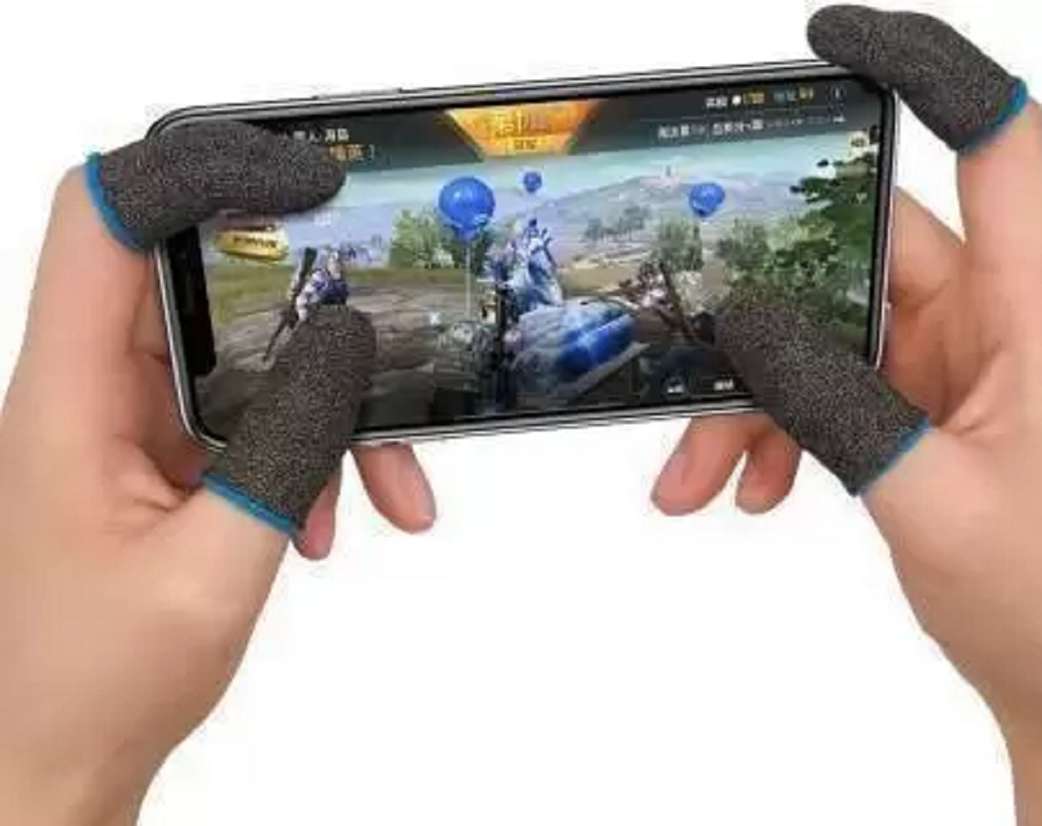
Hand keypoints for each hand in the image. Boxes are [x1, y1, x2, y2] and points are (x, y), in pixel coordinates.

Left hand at [0, 123, 434, 824]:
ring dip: (323, 402)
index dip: (200, 167)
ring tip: (384, 483)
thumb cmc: (87, 688)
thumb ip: (287, 446)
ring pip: (241, 356)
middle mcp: (90, 392)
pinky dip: (306, 451)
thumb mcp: (214, 566)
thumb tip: (347, 347)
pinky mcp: (160, 457)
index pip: (108, 219)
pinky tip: (332, 516)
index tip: (304, 180)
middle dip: (304, 303)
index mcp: (68, 398)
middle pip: (196, 274)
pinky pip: (247, 416)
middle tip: (375, 314)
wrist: (47, 766)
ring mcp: (127, 424)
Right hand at [702, 7, 1041, 821]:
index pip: (1002, 146)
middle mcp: (1009, 318)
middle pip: (864, 254)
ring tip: (700, 476)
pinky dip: (783, 425)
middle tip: (687, 375)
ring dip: (755, 394)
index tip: (834, 42)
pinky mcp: (935, 400)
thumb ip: (831, 406)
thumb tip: (744, 325)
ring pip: (833, 328)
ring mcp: (968, 361)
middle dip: (759, 317)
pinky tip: (749, 485)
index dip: (924, 72)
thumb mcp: (926, 503)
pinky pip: (839, 379)